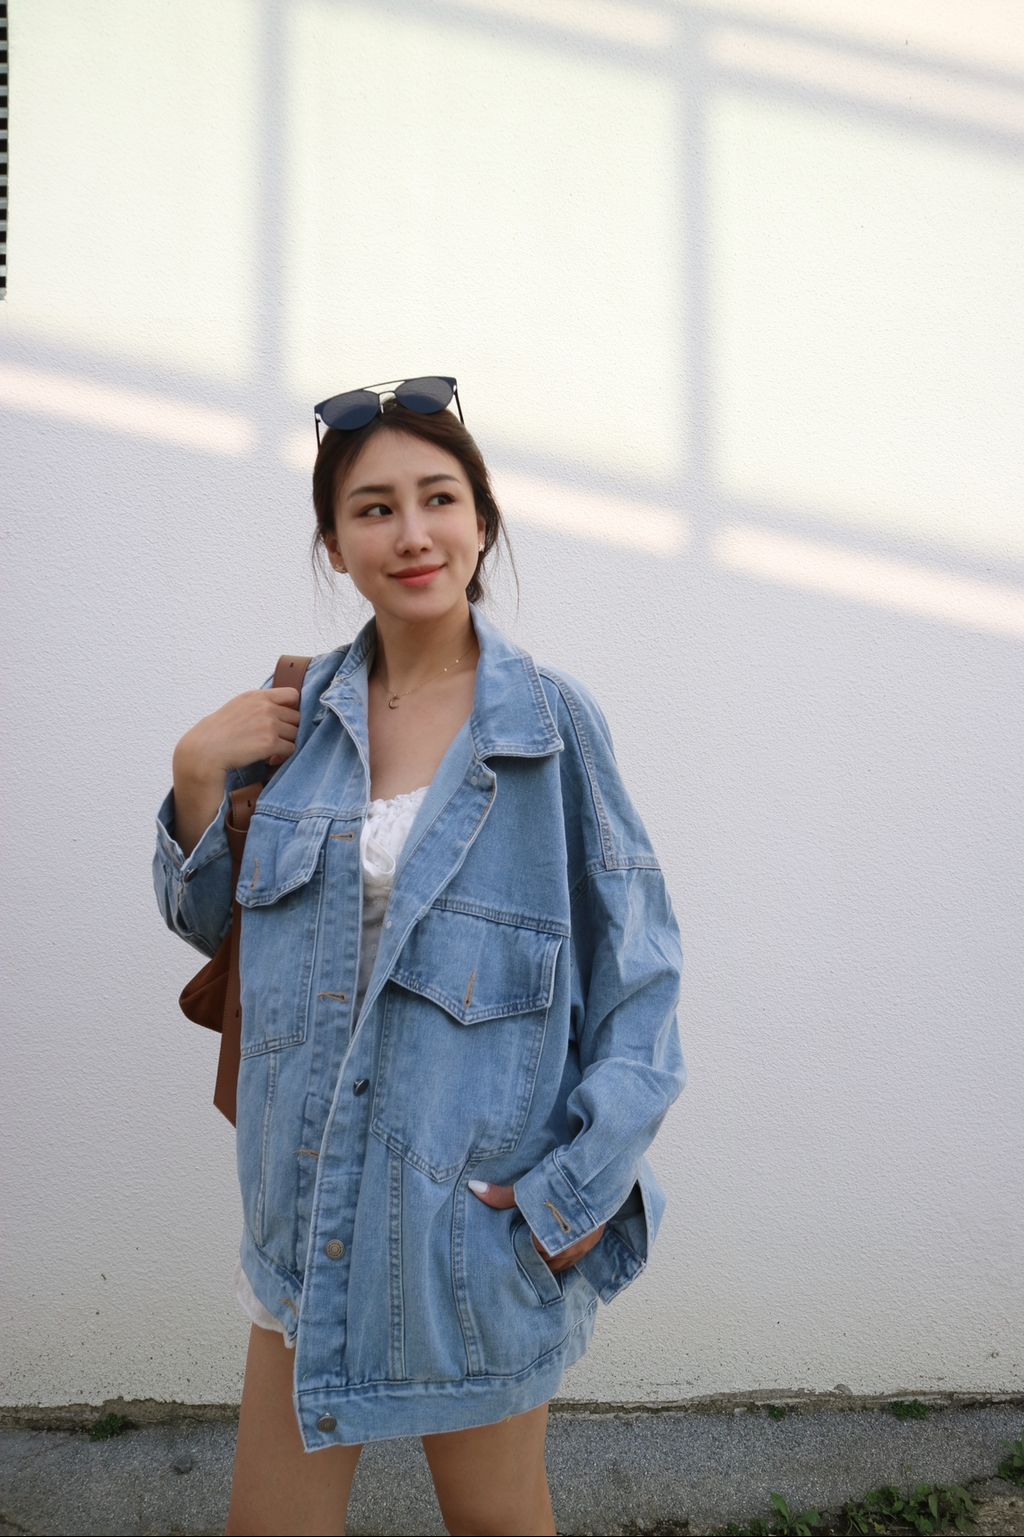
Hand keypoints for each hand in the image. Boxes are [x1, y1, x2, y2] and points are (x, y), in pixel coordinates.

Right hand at [175, 686, 301, 776]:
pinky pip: (290, 748)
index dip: (293, 708)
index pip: (292, 694)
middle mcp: (265, 707)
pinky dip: (283, 756)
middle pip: (296, 717)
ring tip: (272, 750)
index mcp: (257, 696)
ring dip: (286, 743)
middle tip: (277, 739)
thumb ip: (258, 705)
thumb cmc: (217, 732)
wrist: (205, 750)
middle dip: (289, 729)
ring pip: (295, 734)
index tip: (286, 719)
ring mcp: (269, 724)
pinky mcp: (270, 742)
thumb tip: (279, 710)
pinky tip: (270, 759)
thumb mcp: (238, 706)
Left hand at [468, 1181, 605, 1272]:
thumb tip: (473, 1187)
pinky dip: (567, 1252)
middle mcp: (568, 1250)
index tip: (513, 1247)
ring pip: (563, 1262)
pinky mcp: (597, 1238)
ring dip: (552, 1256)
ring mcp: (584, 1247)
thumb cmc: (562, 1182)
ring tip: (540, 1248)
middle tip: (524, 1247)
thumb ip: (501, 1195)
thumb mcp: (528, 1189)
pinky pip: (578, 1256)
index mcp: (547, 1242)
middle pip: (546, 1262)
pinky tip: (561, 1242)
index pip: (529, 1258)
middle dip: (536, 1256)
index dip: (521, 1252)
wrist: (600, 1174)